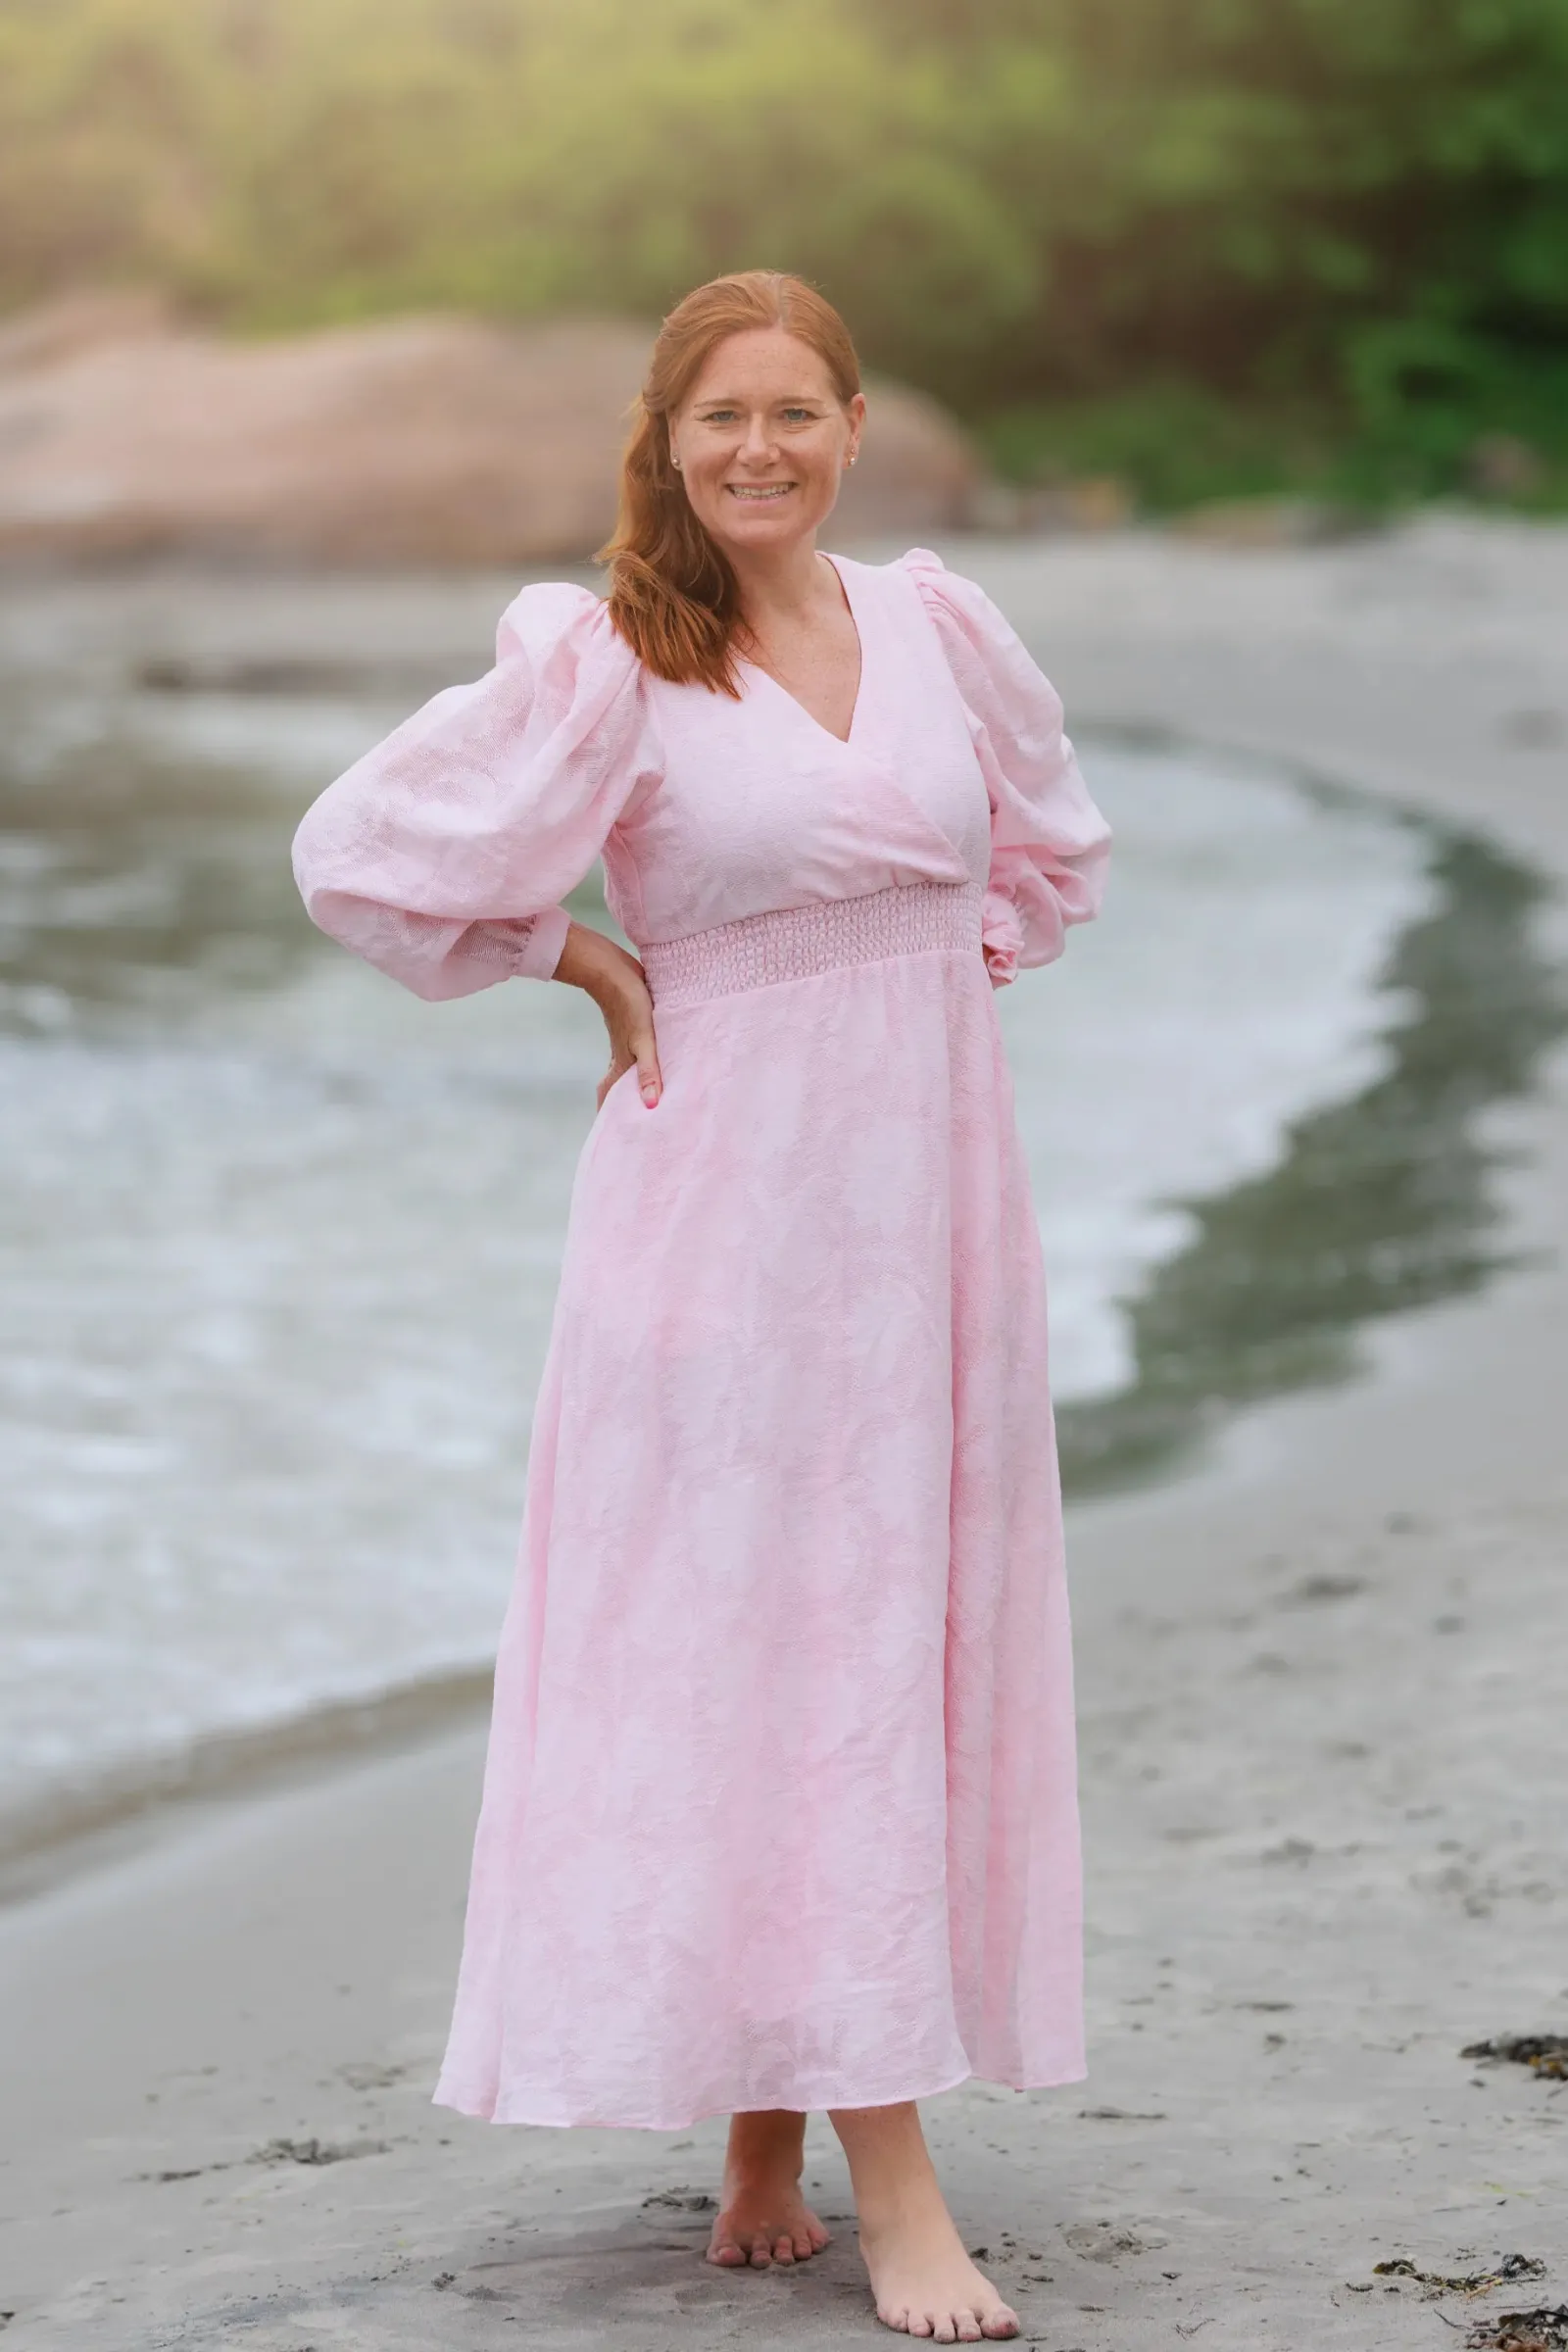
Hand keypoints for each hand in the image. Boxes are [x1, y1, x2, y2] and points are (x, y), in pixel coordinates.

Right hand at [552, 920, 663, 1109]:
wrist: (609, 968)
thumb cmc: (627, 1004)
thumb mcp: (643, 1040)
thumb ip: (648, 1071)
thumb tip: (650, 1106)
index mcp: (621, 1065)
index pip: (610, 1099)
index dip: (611, 1118)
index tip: (618, 1140)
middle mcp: (621, 1058)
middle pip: (621, 1088)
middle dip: (628, 1106)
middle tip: (642, 1124)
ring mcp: (627, 1042)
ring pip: (632, 1071)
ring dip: (640, 1085)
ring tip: (654, 1100)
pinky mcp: (635, 1027)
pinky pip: (641, 1053)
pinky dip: (648, 1064)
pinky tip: (660, 1062)